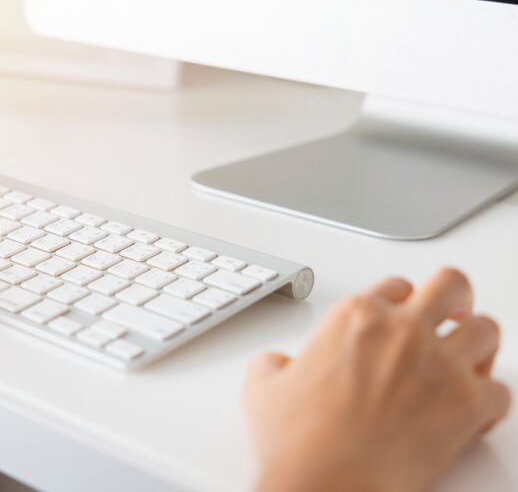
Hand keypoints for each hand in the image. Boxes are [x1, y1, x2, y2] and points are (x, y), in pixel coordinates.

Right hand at [244, 268, 510, 491]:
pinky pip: (500, 390)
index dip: (399, 301)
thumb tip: (276, 366)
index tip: (398, 314)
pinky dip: (489, 398)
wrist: (327, 484)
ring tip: (466, 358)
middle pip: (450, 286)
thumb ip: (274, 365)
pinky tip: (472, 406)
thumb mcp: (263, 389)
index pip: (395, 286)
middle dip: (454, 298)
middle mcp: (402, 331)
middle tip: (450, 313)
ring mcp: (440, 365)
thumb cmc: (299, 440)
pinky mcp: (467, 406)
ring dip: (477, 342)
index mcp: (355, 317)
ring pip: (487, 329)